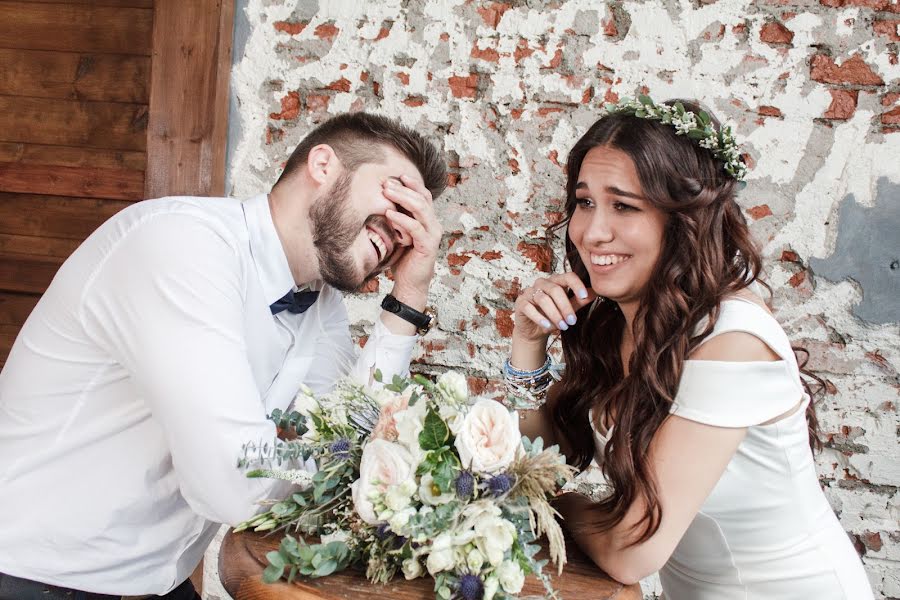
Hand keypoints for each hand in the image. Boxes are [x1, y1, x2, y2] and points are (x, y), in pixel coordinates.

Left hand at [382, 174, 441, 307]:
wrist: (411, 283)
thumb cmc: (404, 259)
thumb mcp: (400, 233)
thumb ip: (399, 218)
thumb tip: (383, 200)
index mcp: (428, 220)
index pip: (424, 195)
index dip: (413, 184)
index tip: (397, 176)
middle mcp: (434, 225)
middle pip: (422, 198)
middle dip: (404, 188)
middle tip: (387, 183)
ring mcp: (433, 235)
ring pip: (421, 209)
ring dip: (403, 198)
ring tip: (387, 192)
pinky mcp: (428, 246)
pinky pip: (415, 228)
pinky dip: (402, 219)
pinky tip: (389, 214)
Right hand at [513, 272, 596, 343]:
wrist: (533, 330)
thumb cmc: (552, 317)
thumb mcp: (567, 310)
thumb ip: (579, 301)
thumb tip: (595, 293)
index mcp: (556, 281)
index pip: (567, 276)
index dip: (576, 284)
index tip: (584, 296)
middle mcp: (542, 283)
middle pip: (555, 289)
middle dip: (565, 307)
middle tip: (572, 321)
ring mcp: (529, 292)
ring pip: (543, 299)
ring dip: (554, 314)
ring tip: (562, 326)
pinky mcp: (520, 303)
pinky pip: (529, 308)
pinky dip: (540, 318)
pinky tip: (548, 326)